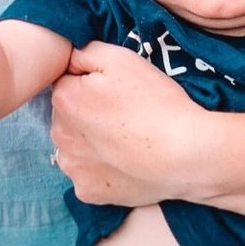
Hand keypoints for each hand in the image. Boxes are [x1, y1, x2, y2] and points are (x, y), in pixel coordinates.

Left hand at [50, 42, 202, 206]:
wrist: (186, 154)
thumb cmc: (156, 103)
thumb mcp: (122, 59)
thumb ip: (84, 53)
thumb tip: (69, 61)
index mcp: (64, 99)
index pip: (68, 85)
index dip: (93, 85)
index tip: (118, 93)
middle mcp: (59, 135)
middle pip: (69, 118)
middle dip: (88, 116)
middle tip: (125, 117)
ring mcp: (73, 167)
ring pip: (75, 149)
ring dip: (90, 145)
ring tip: (125, 142)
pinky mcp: (89, 192)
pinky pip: (88, 176)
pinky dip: (102, 171)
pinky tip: (125, 164)